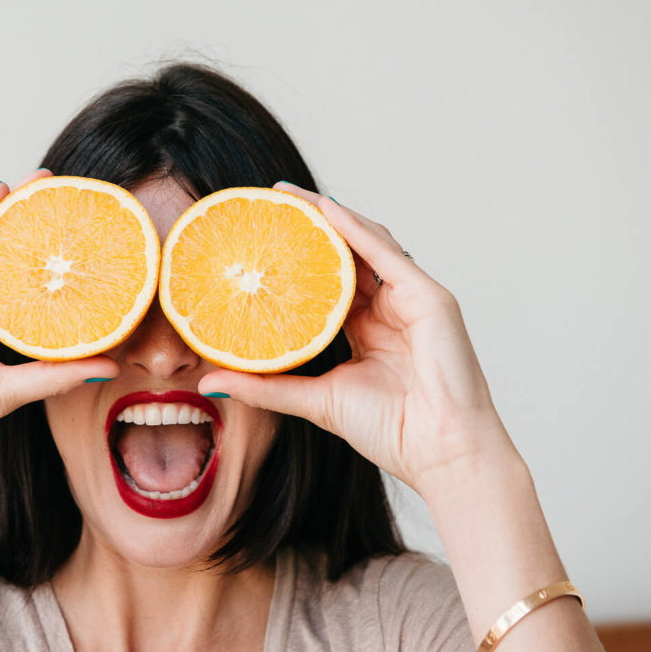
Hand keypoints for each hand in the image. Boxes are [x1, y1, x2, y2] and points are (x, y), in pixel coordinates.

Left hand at [197, 182, 514, 495]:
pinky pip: (386, 254)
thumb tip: (210, 382)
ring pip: (365, 242)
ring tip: (288, 197)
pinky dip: (355, 230)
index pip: (325, 278)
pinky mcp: (429, 297)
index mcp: (365, 327)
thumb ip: (265, 386)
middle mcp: (388, 306)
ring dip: (328, 215)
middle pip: (344, 252)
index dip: (294, 257)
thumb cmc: (389, 430)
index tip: (256, 238)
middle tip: (267, 203)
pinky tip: (325, 210)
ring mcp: (410, 297)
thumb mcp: (312, 399)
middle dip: (308, 225)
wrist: (440, 454)